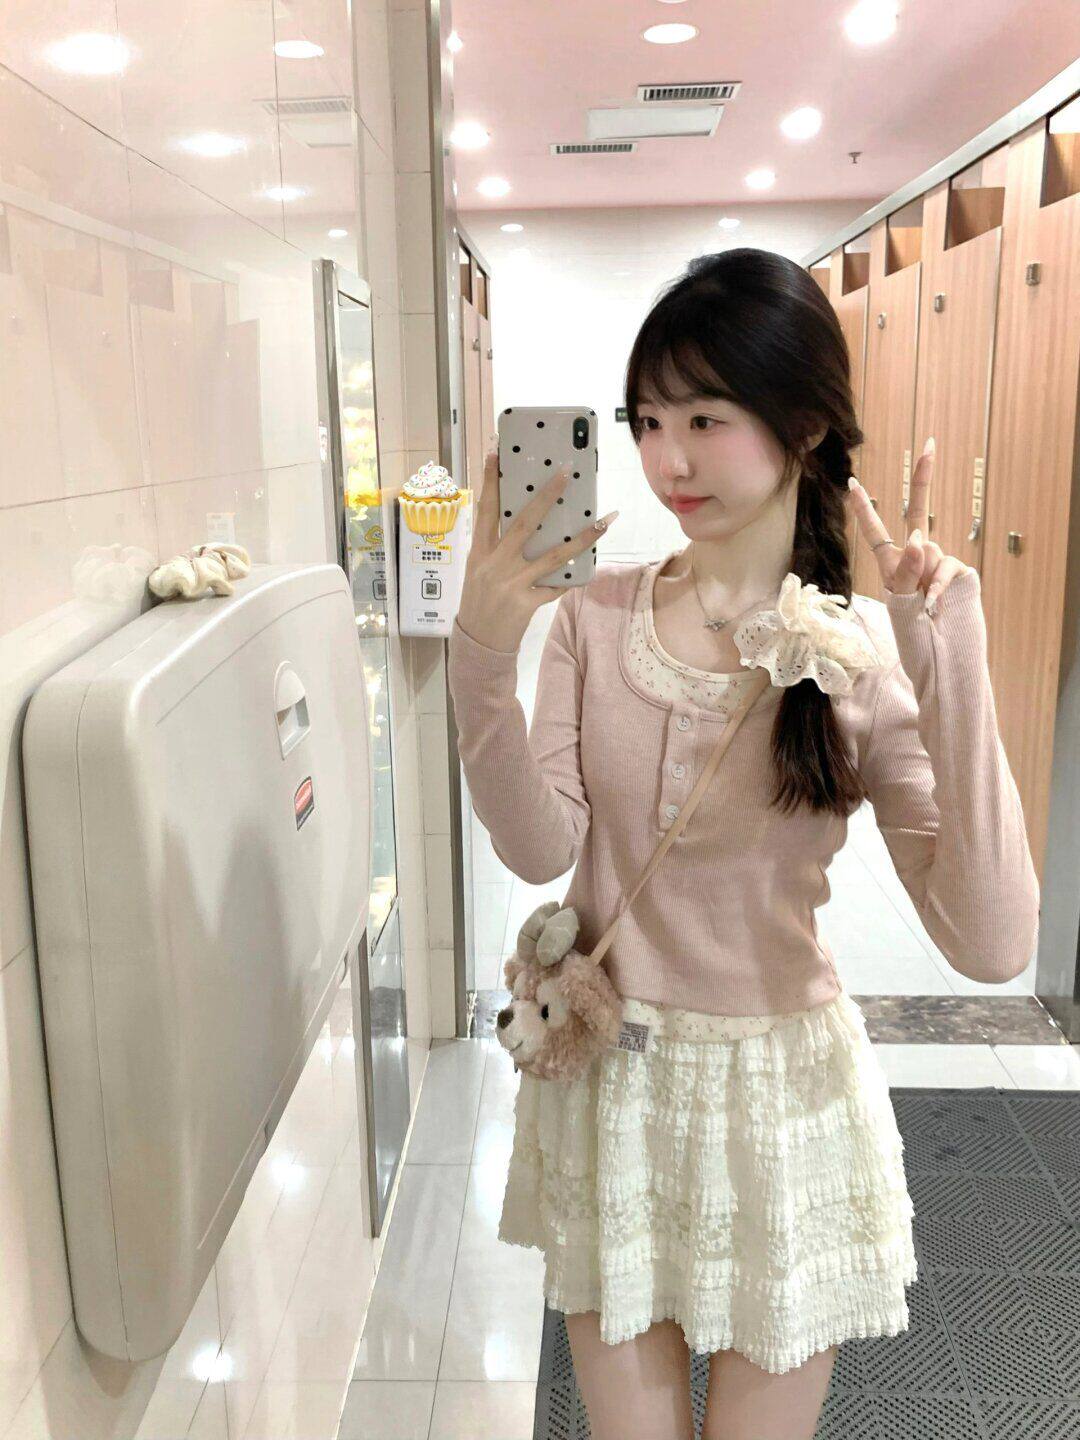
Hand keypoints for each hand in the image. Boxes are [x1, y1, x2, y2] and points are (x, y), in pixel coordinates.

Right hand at [455, 442, 618, 651]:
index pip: (485, 509)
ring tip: (605, 520)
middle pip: (524, 523)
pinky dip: (572, 576)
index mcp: (479, 552)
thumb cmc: (479, 602)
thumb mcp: (479, 570)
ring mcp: (511, 584)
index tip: (497, 452)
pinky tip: (589, 565)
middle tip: (566, 472)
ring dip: (583, 537)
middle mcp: (494, 564)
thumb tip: (527, 522)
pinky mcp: (525, 604)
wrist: (477, 644)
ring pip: (553, 554)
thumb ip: (497, 548)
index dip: (490, 480)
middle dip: (547, 496)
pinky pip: (556, 585)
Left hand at [846, 437, 972, 613]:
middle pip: (918, 510)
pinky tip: (934, 604)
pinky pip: (946, 568)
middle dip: (923, 477)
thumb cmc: (911, 622)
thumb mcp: (900, 598)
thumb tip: (917, 540)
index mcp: (891, 560)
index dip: (863, 507)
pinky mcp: (956, 568)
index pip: (875, 529)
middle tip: (929, 445)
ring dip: (924, 579)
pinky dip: (938, 587)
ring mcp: (936, 558)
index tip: (852, 480)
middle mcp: (915, 553)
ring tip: (923, 602)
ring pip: (930, 552)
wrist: (939, 644)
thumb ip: (906, 570)